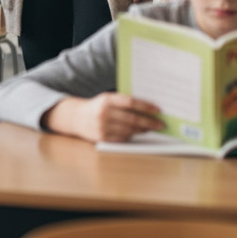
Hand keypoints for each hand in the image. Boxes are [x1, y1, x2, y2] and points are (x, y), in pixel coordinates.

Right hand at [44, 93, 162, 142]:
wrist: (76, 117)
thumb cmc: (97, 106)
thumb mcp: (107, 99)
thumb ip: (123, 102)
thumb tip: (147, 109)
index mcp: (106, 99)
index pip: (130, 103)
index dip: (146, 107)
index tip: (158, 110)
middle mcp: (104, 113)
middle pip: (132, 119)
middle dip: (149, 122)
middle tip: (160, 124)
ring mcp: (103, 127)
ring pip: (129, 130)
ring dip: (143, 130)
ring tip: (151, 128)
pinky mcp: (102, 138)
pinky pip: (122, 138)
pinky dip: (132, 136)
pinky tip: (138, 133)